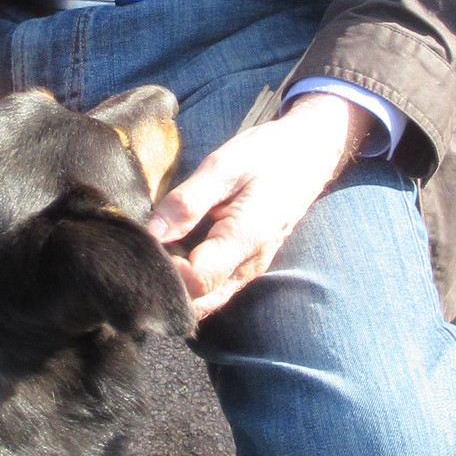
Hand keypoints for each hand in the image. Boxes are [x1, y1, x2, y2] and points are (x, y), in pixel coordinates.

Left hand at [145, 92, 367, 320]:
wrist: (311, 156)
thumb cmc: (268, 155)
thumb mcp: (225, 164)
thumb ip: (189, 201)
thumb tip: (152, 233)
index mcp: (245, 238)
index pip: (197, 280)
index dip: (165, 269)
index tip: (145, 244)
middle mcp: (250, 265)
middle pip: (200, 300)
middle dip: (168, 285)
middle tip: (144, 253)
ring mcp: (250, 270)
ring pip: (207, 300)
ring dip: (179, 287)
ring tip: (156, 255)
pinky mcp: (246, 267)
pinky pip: (215, 289)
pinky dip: (191, 283)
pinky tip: (173, 257)